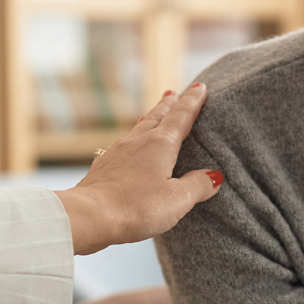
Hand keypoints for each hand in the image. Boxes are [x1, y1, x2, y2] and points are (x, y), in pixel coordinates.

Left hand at [57, 84, 221, 254]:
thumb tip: (214, 176)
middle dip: (169, 104)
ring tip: (154, 116)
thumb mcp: (177, 200)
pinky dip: (134, 141)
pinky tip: (130, 149)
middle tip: (175, 93)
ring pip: (139, 129)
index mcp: (160, 145)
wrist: (89, 215)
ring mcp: (118, 152)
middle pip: (157, 117)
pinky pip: (124, 147)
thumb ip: (197, 185)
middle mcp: (138, 142)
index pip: (181, 117)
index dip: (192, 102)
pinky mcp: (104, 167)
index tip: (200, 87)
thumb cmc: (136, 207)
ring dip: (150, 120)